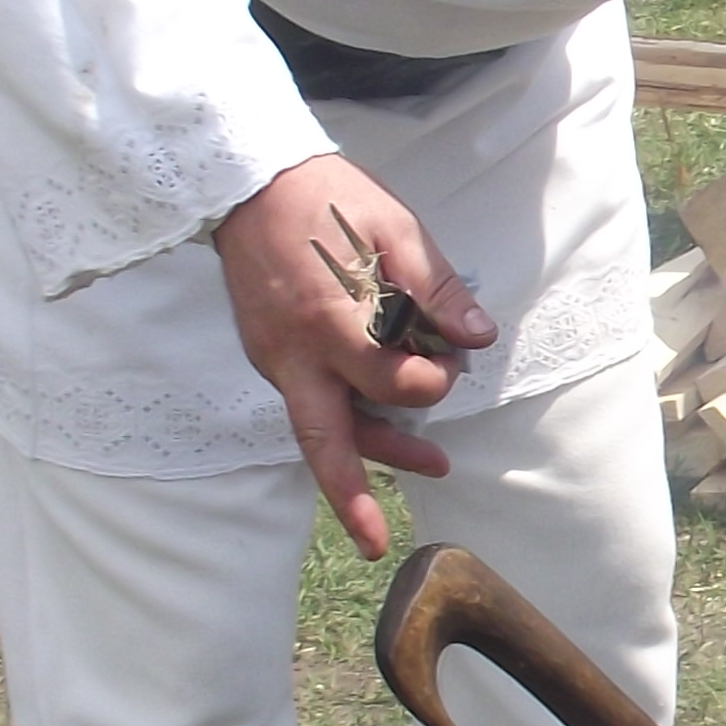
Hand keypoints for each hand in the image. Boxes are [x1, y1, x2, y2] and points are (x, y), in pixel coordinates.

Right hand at [210, 153, 500, 558]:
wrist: (247, 181)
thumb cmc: (326, 197)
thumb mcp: (392, 226)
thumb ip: (434, 287)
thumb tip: (478, 337)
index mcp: (326, 319)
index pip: (383, 381)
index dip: (427, 381)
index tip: (450, 359)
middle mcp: (292, 351)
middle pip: (321, 440)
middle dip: (348, 496)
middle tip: (375, 543)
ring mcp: (273, 356)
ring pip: (318, 426)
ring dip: (366, 456)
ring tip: (431, 462)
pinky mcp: (267, 353)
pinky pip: (308, 400)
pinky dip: (346, 416)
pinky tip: (386, 421)